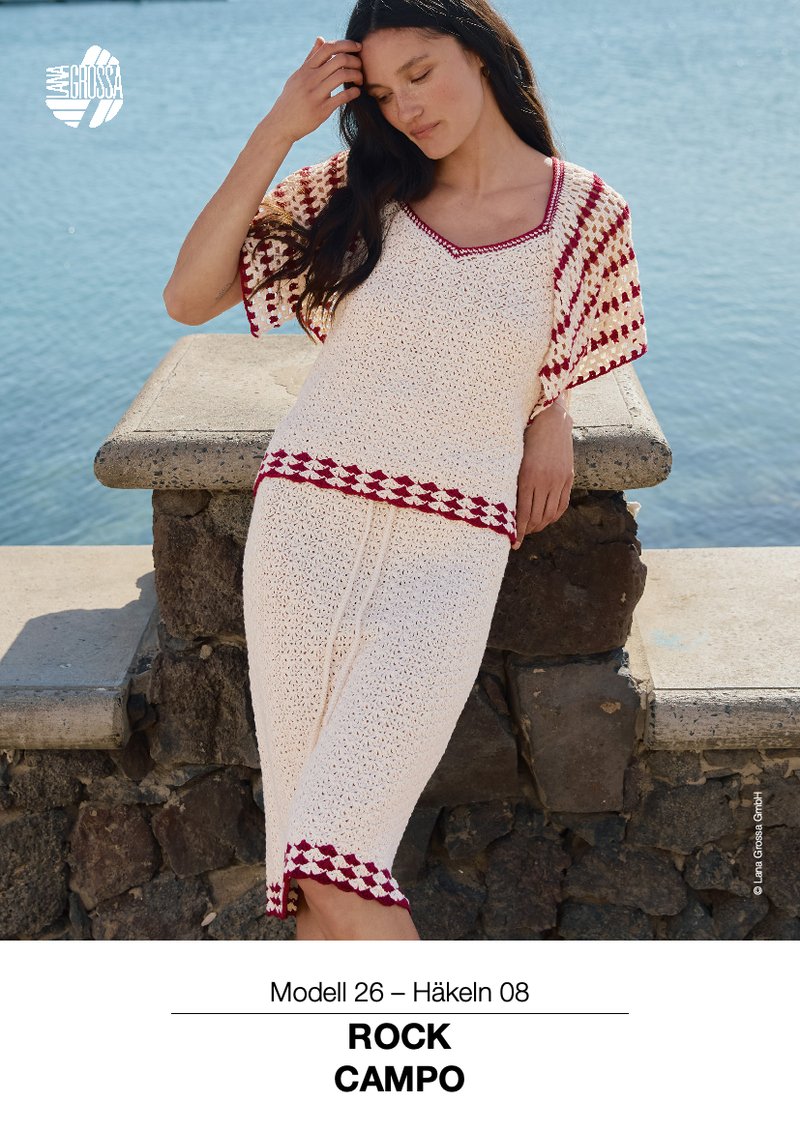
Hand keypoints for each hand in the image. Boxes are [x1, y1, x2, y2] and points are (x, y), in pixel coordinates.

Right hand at [268, 36, 362, 143]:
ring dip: (356, 75)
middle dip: (355, 60)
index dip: (346, 44)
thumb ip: (311, 58)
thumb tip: (321, 38)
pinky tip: (357, 92)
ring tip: (360, 80)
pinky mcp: (321, 110)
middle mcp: (310, 79)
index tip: (357, 47)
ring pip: (342, 76)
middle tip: (361, 66)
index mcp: (306, 69)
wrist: (281, 124)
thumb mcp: (298, 76)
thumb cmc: (291, 99)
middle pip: (339, 60)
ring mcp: (316, 94)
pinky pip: (342, 97)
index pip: (328, 48)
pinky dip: (353, 93)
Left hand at [512, 401, 574, 548]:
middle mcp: (544, 481)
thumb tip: (506, 507)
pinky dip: (554, 516)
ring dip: (541, 525)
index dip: (519, 531)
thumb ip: (512, 481)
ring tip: (532, 528)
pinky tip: (546, 519)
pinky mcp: (568, 477)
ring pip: (550, 513)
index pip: (524, 514)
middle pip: (537, 517)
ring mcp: (558, 480)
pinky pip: (562, 504)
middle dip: (529, 530)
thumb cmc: (524, 437)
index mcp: (527, 477)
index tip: (513, 543)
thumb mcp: (513, 459)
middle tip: (521, 536)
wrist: (551, 419)